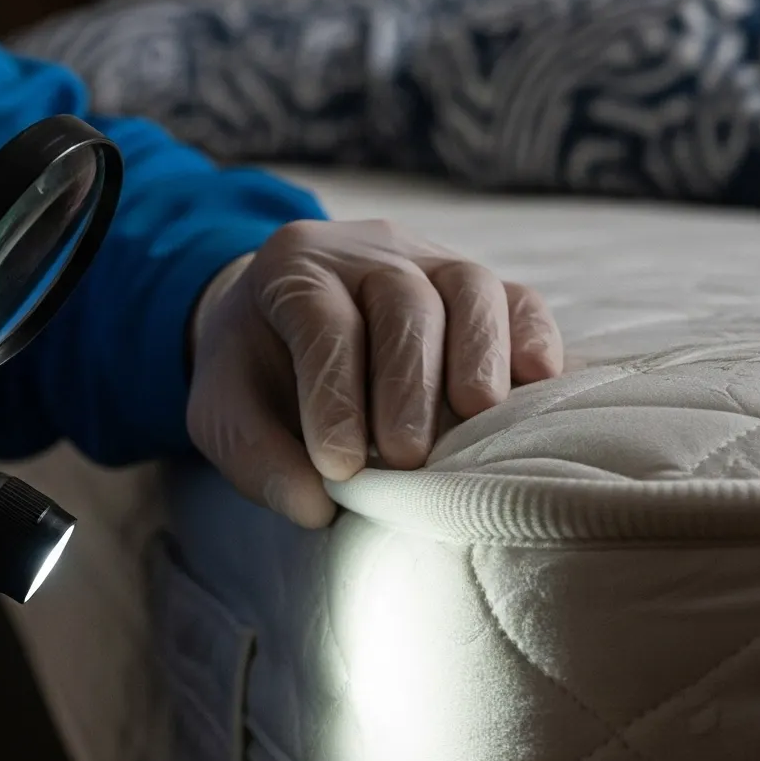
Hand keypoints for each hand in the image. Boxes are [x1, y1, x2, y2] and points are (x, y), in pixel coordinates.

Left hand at [186, 218, 562, 528]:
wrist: (280, 328)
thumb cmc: (256, 376)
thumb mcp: (224, 413)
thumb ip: (255, 456)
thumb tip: (315, 508)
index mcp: (294, 270)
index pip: (323, 321)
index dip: (335, 393)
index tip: (339, 466)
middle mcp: (369, 252)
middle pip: (404, 302)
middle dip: (409, 386)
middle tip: (406, 459)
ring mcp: (433, 261)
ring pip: (470, 289)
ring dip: (478, 360)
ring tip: (476, 422)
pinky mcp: (481, 289)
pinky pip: (519, 300)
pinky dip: (532, 338)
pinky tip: (535, 382)